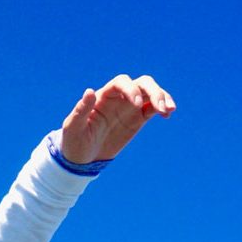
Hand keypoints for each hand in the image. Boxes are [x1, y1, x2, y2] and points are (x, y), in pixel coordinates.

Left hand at [60, 74, 174, 163]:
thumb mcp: (73, 128)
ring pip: (150, 93)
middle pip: (141, 83)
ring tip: (168, 111)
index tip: (135, 104)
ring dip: (162, 97)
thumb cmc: (74, 141)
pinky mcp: (138, 118)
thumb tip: (89, 91)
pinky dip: (163, 108)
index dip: (130, 89)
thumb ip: (81, 110)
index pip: (120, 82)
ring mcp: (130, 107)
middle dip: (153, 91)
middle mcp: (118, 97)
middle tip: (159, 107)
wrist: (82, 159)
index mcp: (102, 96)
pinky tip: (167, 115)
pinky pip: (153, 107)